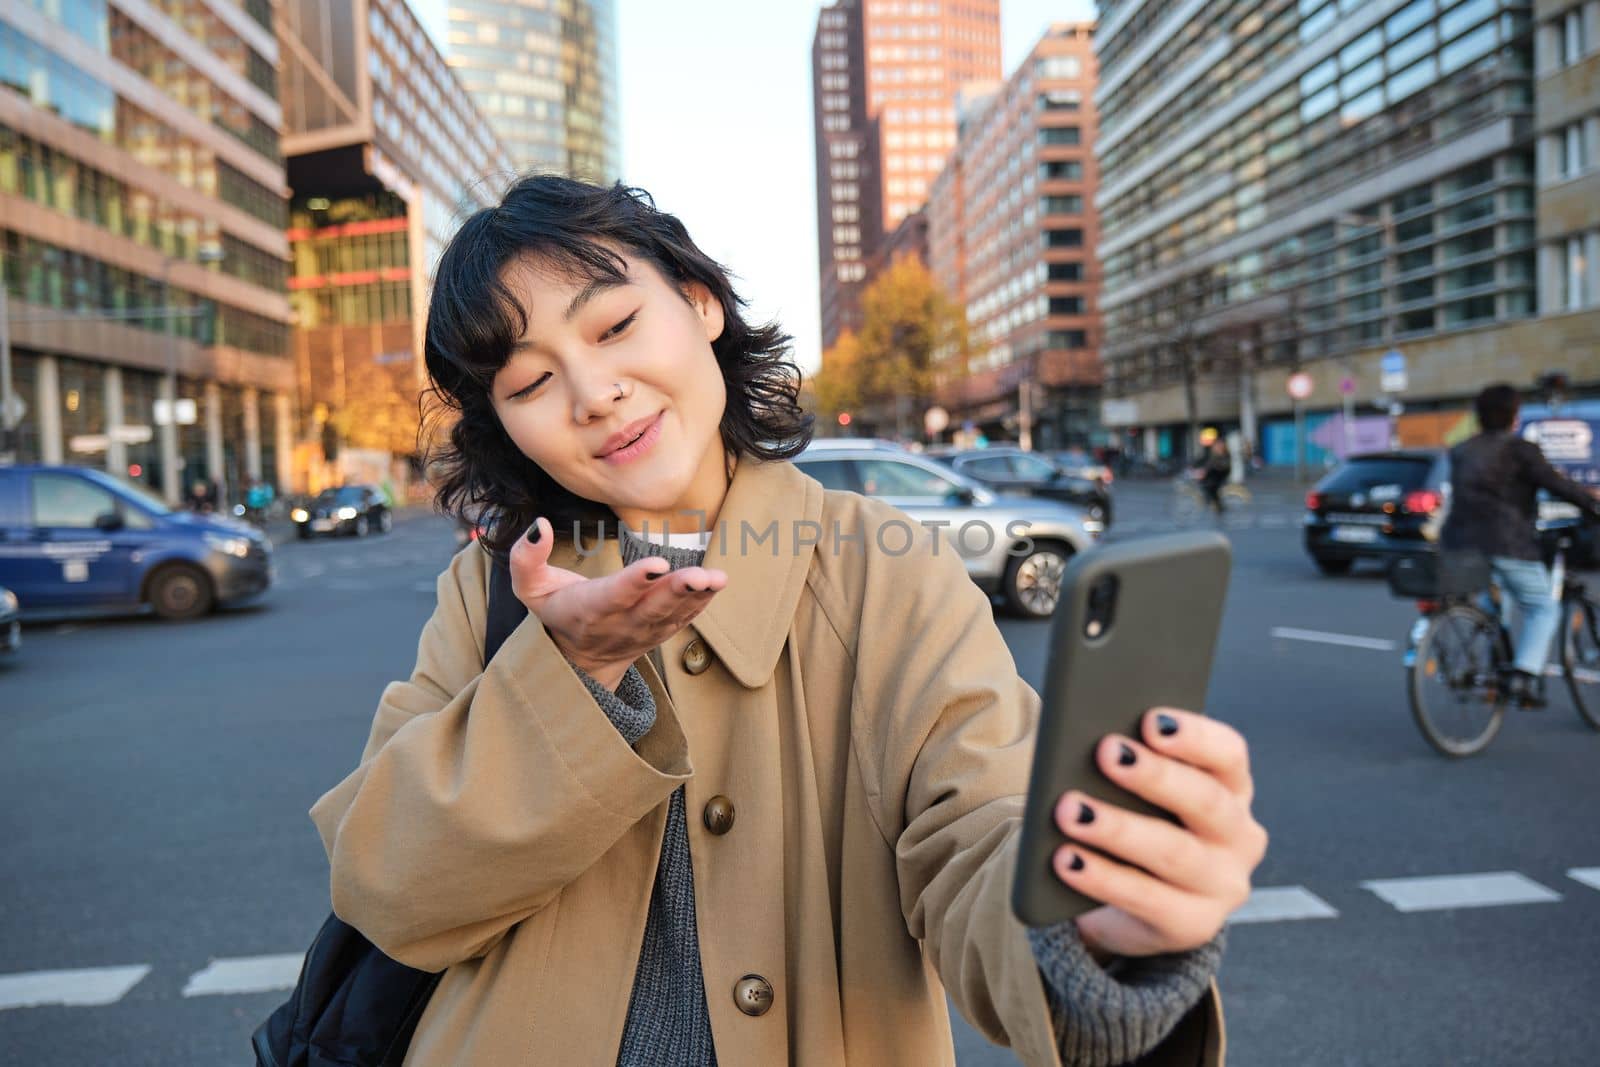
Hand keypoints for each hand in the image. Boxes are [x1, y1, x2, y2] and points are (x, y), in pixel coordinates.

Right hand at [509, 517, 726, 688]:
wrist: (577, 659)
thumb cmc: (555, 610)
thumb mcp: (529, 587)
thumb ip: (527, 558)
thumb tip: (539, 526)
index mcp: (588, 610)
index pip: (613, 596)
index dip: (634, 581)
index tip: (655, 564)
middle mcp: (619, 624)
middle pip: (650, 608)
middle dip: (675, 591)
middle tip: (698, 576)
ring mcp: (643, 632)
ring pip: (672, 615)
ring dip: (696, 597)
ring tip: (716, 579)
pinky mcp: (660, 632)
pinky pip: (683, 618)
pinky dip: (701, 602)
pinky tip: (716, 584)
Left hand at [1050, 709, 1266, 959]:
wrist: (1135, 906)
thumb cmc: (1138, 823)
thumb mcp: (1141, 794)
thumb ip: (1128, 767)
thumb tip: (1086, 743)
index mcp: (1232, 788)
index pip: (1228, 754)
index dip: (1194, 736)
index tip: (1150, 720)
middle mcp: (1240, 836)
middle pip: (1206, 801)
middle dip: (1154, 776)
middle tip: (1106, 752)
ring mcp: (1222, 885)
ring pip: (1174, 853)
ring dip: (1118, 829)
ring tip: (1069, 811)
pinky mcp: (1193, 925)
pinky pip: (1147, 900)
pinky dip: (1102, 878)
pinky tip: (1066, 860)